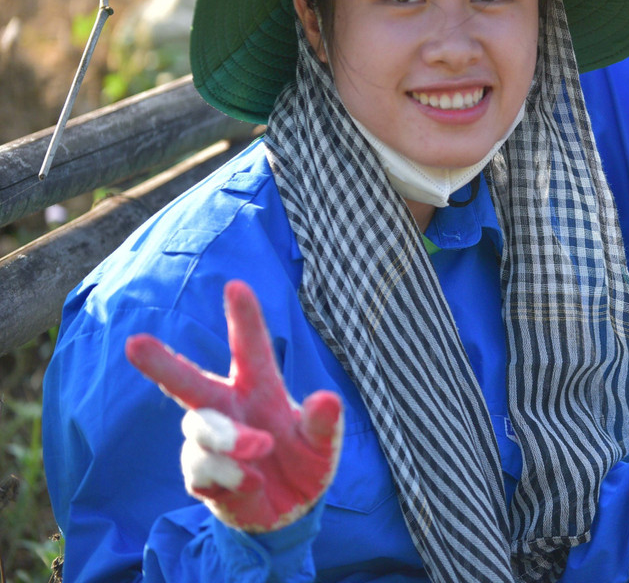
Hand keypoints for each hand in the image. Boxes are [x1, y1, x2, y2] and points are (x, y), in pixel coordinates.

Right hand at [126, 280, 343, 532]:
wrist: (289, 511)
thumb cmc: (304, 460)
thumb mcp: (323, 444)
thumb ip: (324, 423)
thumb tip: (327, 399)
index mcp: (260, 388)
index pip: (251, 348)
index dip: (244, 318)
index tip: (236, 285)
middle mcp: (228, 407)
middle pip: (189, 382)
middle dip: (162, 363)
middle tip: (134, 343)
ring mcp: (210, 440)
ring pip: (200, 427)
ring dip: (230, 439)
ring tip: (261, 449)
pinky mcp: (201, 473)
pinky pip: (203, 467)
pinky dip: (231, 475)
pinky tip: (252, 483)